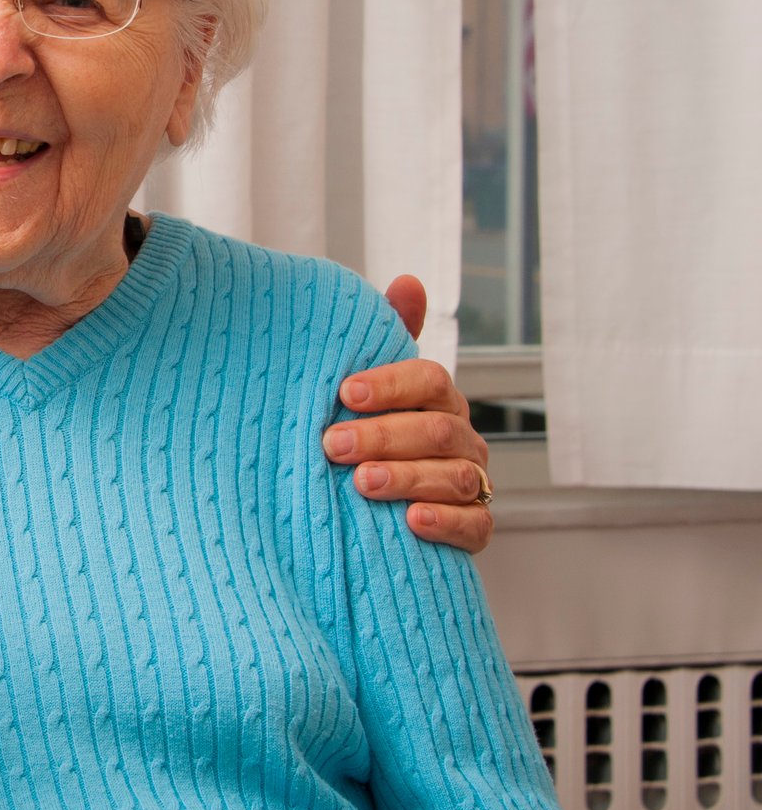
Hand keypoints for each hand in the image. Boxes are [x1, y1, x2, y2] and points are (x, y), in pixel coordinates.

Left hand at [323, 275, 492, 554]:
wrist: (378, 506)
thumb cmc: (373, 433)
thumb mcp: (371, 389)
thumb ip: (388, 338)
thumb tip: (408, 281)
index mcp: (438, 399)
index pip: (429, 380)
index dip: (390, 384)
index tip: (344, 393)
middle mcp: (461, 438)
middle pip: (434, 431)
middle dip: (382, 436)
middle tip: (332, 445)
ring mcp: (473, 483)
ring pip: (454, 477)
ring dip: (406, 478)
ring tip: (361, 483)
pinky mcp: (476, 528)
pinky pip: (474, 525)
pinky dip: (445, 522)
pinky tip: (412, 521)